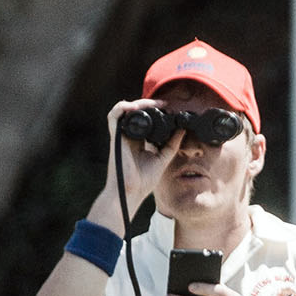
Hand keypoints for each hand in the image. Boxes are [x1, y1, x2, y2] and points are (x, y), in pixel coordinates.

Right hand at [105, 99, 172, 215]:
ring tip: (151, 103)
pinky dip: (122, 108)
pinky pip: (113, 117)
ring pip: (124, 111)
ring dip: (137, 103)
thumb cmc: (143, 180)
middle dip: (149, 104)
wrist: (132, 192)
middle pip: (135, 113)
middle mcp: (129, 136)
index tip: (170, 109)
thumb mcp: (163, 159)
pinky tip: (135, 106)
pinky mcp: (116, 138)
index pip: (145, 120)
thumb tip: (182, 130)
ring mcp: (121, 136)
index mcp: (139, 141)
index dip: (155, 111)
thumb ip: (172, 144)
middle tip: (165, 104)